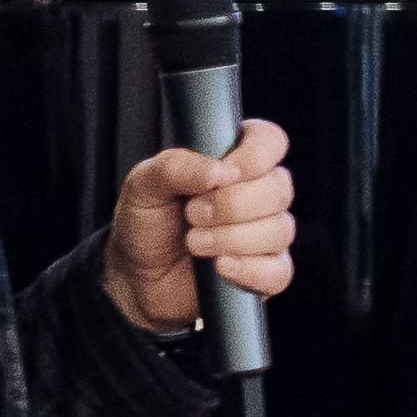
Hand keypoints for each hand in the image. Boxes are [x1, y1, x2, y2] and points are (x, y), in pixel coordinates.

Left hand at [105, 117, 293, 337]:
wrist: (137, 275)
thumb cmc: (146, 224)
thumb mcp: (143, 185)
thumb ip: (175, 167)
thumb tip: (217, 171)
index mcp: (234, 162)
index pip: (270, 141)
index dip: (255, 155)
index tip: (223, 174)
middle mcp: (257, 194)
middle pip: (279, 188)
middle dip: (232, 204)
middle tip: (193, 213)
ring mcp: (266, 234)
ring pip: (279, 229)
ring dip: (231, 238)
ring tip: (194, 242)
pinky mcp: (267, 273)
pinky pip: (279, 270)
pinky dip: (247, 268)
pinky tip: (218, 265)